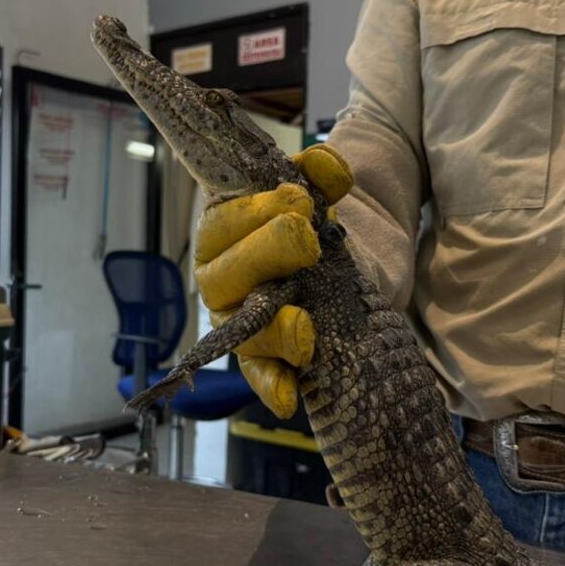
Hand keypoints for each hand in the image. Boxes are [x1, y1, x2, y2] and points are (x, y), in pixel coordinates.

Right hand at [194, 144, 352, 417]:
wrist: (344, 268)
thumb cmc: (312, 227)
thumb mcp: (318, 196)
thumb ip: (318, 175)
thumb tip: (326, 165)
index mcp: (222, 234)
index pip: (221, 223)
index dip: (256, 212)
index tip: (299, 200)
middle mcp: (222, 281)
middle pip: (226, 275)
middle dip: (266, 255)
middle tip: (307, 240)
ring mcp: (239, 324)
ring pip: (243, 329)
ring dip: (275, 328)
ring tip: (306, 326)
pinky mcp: (264, 360)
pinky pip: (260, 376)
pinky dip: (272, 387)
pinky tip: (288, 399)